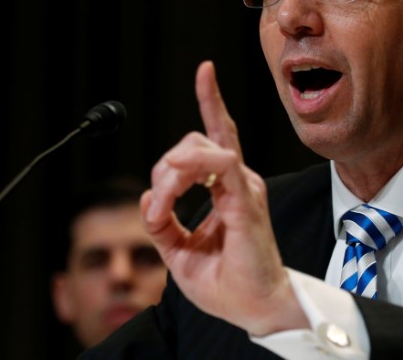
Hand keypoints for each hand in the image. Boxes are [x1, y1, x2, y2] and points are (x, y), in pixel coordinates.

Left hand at [142, 60, 307, 334]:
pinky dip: (187, 174)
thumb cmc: (226, 282)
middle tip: (160, 208)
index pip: (215, 137)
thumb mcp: (179, 252)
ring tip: (164, 207)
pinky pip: (220, 164)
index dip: (204, 110)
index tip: (197, 93)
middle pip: (195, 142)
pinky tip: (172, 193)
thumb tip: (148, 198)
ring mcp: (245, 187)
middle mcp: (239, 181)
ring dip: (171, 173)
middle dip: (166, 166)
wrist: (255, 309)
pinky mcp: (246, 200)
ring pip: (201, 148)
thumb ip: (163, 223)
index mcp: (228, 189)